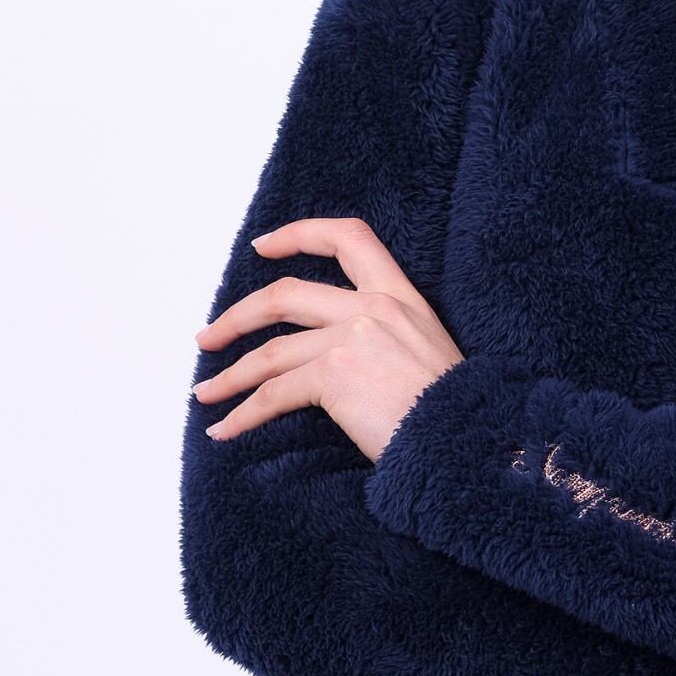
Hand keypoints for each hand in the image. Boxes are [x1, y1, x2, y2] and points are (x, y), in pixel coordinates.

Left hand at [194, 215, 465, 462]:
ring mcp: (352, 337)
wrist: (468, 440)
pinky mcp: (334, 374)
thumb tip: (335, 355)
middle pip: (284, 295)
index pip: (348, 238)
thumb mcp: (427, 353)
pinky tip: (224, 431)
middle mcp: (374, 307)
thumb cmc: (453, 413)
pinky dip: (242, 416)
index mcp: (402, 297)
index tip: (264, 246)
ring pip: (269, 353)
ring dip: (229, 377)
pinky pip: (272, 394)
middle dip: (236, 318)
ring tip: (207, 396)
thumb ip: (385, 337)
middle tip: (209, 338)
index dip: (299, 235)